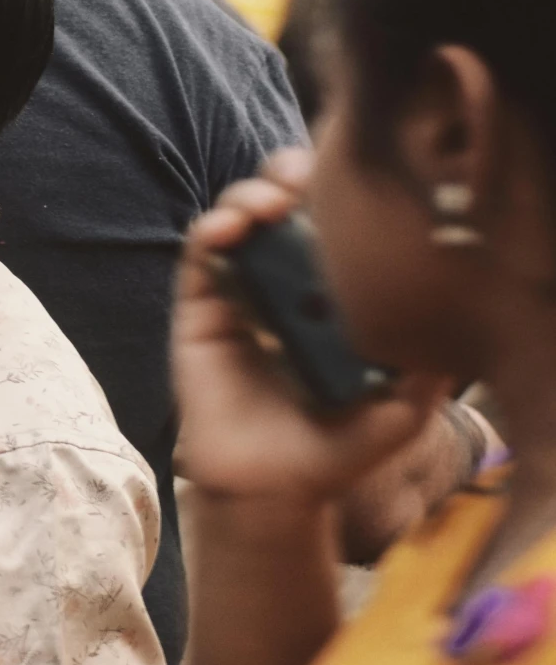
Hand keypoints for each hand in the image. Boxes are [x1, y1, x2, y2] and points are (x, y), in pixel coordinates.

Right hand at [173, 148, 446, 505]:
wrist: (273, 489)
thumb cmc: (338, 450)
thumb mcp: (404, 407)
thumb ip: (433, 366)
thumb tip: (465, 313)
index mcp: (333, 296)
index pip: (331, 223)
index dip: (335, 191)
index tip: (348, 179)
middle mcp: (285, 285)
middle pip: (282, 205)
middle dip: (289, 175)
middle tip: (302, 176)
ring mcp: (240, 293)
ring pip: (237, 218)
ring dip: (249, 195)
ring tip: (267, 203)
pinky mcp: (200, 310)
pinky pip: (200, 257)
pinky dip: (211, 230)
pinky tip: (230, 229)